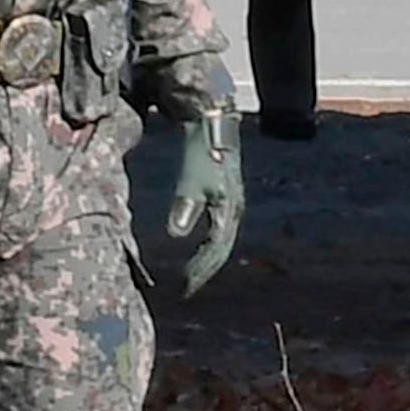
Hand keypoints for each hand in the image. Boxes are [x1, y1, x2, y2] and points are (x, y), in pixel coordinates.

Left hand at [168, 104, 243, 297]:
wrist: (213, 123)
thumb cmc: (204, 150)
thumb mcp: (192, 176)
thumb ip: (185, 203)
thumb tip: (176, 233)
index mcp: (229, 207)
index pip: (217, 249)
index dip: (201, 270)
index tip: (185, 287)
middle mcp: (233, 208)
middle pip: (221, 248)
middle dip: (205, 269)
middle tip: (186, 287)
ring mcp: (230, 202)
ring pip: (221, 239)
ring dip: (206, 258)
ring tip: (190, 273)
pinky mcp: (223, 195)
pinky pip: (217, 229)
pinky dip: (206, 244)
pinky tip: (195, 246)